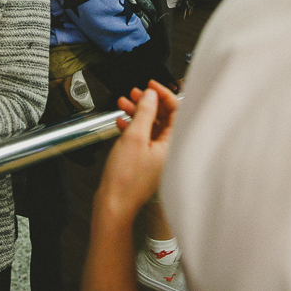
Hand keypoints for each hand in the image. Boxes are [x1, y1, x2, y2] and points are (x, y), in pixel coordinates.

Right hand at [98, 81, 178, 223]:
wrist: (114, 205)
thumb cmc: (125, 179)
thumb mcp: (135, 136)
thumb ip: (145, 112)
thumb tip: (151, 95)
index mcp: (172, 144)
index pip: (177, 111)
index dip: (164, 95)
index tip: (151, 86)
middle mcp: (168, 151)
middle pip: (163, 118)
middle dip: (148, 102)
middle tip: (136, 93)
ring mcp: (156, 157)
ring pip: (151, 127)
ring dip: (138, 113)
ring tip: (124, 103)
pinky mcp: (145, 162)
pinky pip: (142, 138)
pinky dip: (132, 127)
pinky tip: (121, 122)